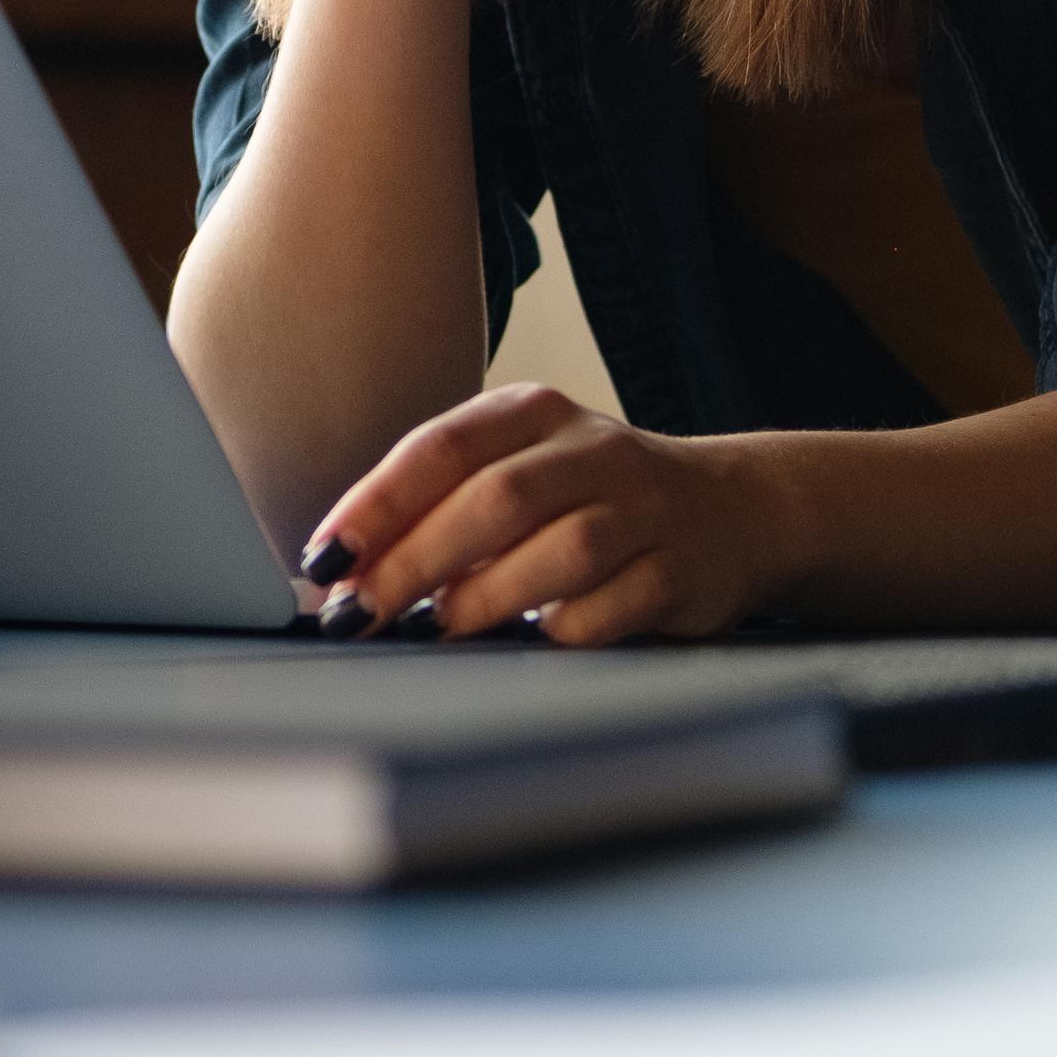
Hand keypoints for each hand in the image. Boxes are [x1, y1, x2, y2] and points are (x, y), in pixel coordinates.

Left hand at [300, 384, 799, 645]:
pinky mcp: (681, 571)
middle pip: (494, 499)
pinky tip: (530, 641)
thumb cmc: (592, 497)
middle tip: (358, 610)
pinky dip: (565, 627)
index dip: (377, 505)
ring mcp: (644, 508)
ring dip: (486, 595)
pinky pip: (616, 605)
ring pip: (560, 548)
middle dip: (414, 560)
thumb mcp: (520, 470)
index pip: (441, 448)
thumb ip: (443, 506)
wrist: (732, 510)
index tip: (324, 558)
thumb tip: (343, 572)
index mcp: (533, 414)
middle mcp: (591, 450)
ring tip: (434, 628)